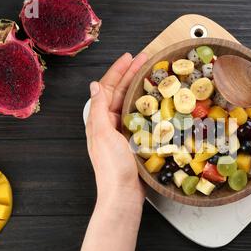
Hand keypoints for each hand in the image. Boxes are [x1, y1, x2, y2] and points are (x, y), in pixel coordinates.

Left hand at [86, 52, 147, 210]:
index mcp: (100, 120)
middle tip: (146, 59)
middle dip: (132, 74)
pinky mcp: (135, 140)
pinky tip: (156, 101)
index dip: (118, 70)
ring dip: (140, 88)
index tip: (130, 56)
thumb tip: (94, 85)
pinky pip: (141, 117)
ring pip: (132, 103)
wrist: (124, 194)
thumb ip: (99, 109)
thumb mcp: (103, 134)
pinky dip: (147, 106)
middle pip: (121, 92)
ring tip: (152, 74)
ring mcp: (123, 132)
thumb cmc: (112, 166)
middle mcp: (110, 123)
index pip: (107, 88)